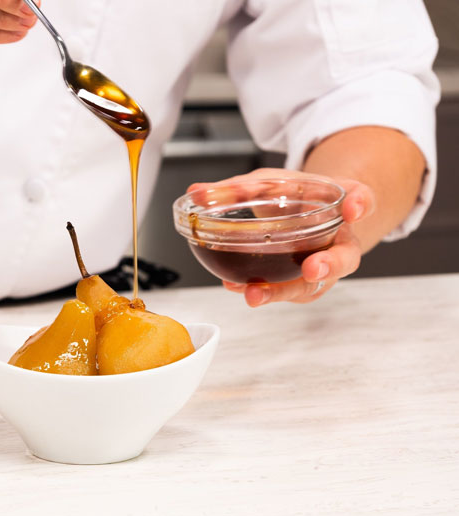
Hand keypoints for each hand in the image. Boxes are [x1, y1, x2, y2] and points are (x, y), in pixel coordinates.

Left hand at [188, 168, 375, 306]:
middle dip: (328, 265)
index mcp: (342, 209)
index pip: (361, 200)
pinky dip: (259, 290)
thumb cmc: (294, 200)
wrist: (306, 218)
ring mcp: (319, 268)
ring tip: (253, 293)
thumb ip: (236, 188)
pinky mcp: (298, 284)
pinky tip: (234, 286)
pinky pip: (282, 290)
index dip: (361, 203)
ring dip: (282, 291)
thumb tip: (194, 191)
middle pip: (343, 259)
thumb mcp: (272, 182)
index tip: (355, 207)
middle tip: (314, 269)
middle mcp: (337, 243)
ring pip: (309, 286)